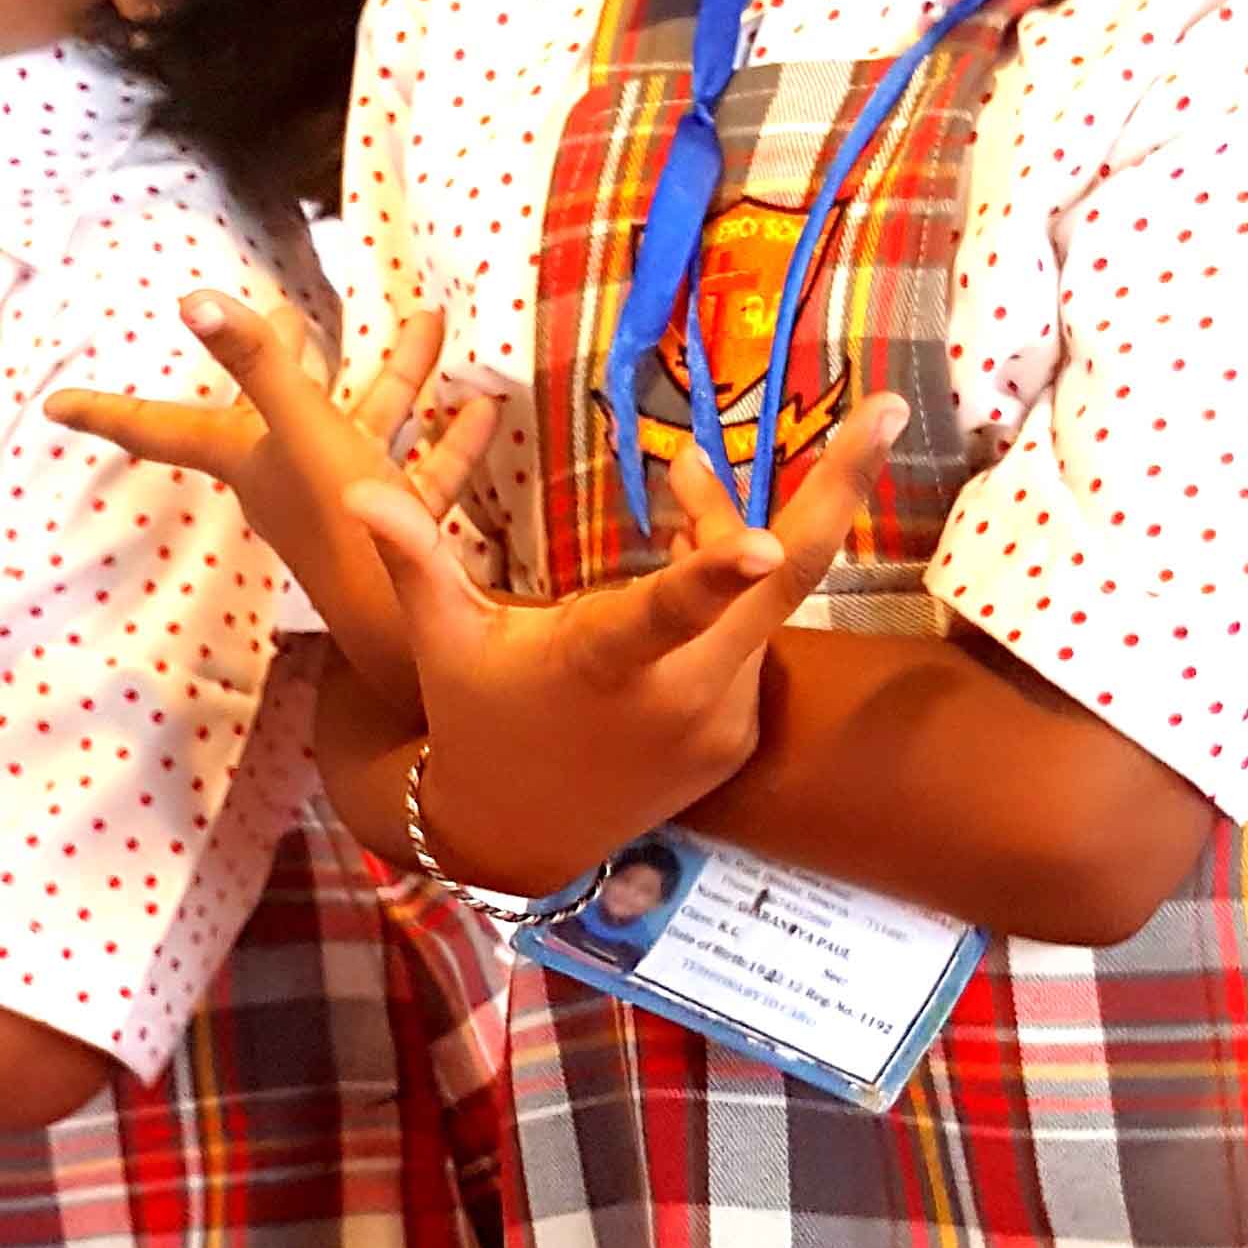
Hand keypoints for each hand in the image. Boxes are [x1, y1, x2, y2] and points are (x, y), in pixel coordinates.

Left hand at [47, 300, 500, 707]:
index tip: (55, 405)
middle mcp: (289, 480)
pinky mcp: (398, 526)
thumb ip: (256, 364)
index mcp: (249, 460)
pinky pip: (423, 468)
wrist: (414, 635)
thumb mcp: (302, 432)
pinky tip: (483, 405)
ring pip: (368, 421)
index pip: (162, 427)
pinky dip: (451, 436)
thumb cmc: (346, 529)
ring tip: (429, 321)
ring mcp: (345, 502)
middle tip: (281, 308)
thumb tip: (192, 299)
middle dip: (281, 355)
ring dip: (399, 373)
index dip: (107, 412)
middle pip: (276, 404)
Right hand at [348, 398, 909, 900]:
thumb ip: (414, 558)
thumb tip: (354, 491)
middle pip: (780, 579)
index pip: (667, 612)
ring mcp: (721, 718)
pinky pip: (751, 639)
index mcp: (606, 664)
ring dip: (734, 533)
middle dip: (837, 488)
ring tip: (683, 476)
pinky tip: (700, 554)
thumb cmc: (476, 718)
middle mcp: (682, 694)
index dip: (714, 570)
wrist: (518, 838)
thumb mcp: (442, 641)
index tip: (758, 534)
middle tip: (892, 409)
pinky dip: (732, 588)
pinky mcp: (736, 734)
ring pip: (760, 598)